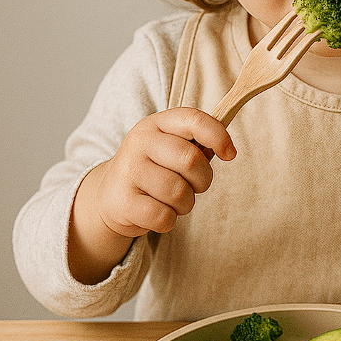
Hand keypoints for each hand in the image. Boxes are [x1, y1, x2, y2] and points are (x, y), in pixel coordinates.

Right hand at [68, 108, 235, 283]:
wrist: (110, 195)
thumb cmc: (154, 170)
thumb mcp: (171, 148)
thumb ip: (198, 144)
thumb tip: (226, 149)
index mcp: (157, 124)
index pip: (194, 120)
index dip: (219, 136)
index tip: (230, 154)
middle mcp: (140, 142)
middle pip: (191, 160)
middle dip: (203, 180)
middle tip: (194, 186)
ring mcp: (129, 171)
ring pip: (179, 192)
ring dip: (186, 203)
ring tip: (173, 200)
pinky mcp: (123, 202)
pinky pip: (164, 217)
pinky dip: (169, 220)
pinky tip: (158, 212)